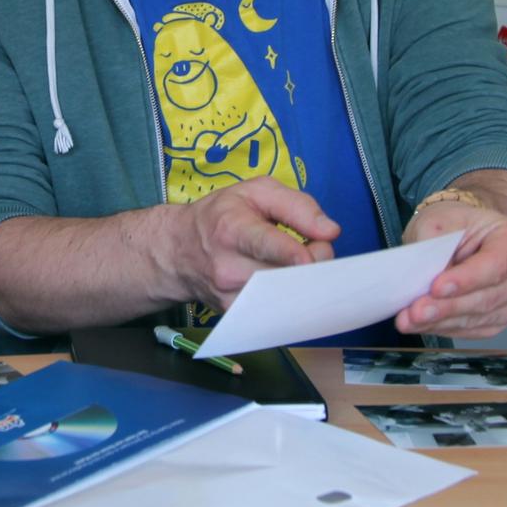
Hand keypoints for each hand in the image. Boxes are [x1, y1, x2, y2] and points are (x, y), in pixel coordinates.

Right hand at [168, 178, 338, 312]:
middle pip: (283, 276)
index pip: (263, 244)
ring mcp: (229, 295)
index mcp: (232, 228)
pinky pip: (274, 313)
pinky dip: (289, 299)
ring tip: (300, 265)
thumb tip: (330, 231)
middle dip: (313, 265)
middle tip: (317, 249)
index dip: (290, 253)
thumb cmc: (220, 215)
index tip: (309, 258)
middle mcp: (227, 266)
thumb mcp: (255, 192)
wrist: (176, 251)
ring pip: (283, 297)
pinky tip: (288, 283)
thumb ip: (297, 205)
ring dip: (303, 283)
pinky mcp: (235, 314)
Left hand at [396, 204, 506, 338]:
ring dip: (440, 322)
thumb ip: (433, 245)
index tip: (437, 287)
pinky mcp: (500, 321)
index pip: (497, 264)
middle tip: (415, 310)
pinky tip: (422, 324)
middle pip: (487, 298)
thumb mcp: (439, 220)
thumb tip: (423, 278)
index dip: (467, 279)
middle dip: (447, 307)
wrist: (463, 236)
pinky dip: (443, 328)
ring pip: (477, 319)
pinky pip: (471, 330)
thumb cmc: (456, 225)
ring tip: (409, 319)